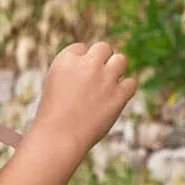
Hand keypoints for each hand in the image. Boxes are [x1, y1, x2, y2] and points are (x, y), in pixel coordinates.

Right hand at [34, 40, 137, 154]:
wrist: (59, 137)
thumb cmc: (52, 116)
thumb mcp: (55, 85)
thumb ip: (73, 71)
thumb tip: (94, 65)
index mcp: (67, 59)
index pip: (81, 48)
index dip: (81, 62)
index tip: (78, 78)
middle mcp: (88, 64)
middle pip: (103, 48)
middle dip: (102, 60)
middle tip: (96, 80)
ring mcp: (105, 78)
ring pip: (121, 60)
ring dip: (116, 70)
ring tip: (107, 87)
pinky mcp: (118, 95)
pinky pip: (131, 83)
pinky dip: (126, 90)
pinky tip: (115, 99)